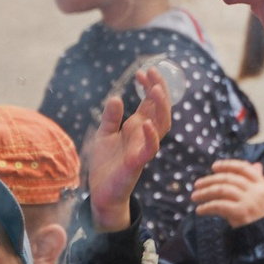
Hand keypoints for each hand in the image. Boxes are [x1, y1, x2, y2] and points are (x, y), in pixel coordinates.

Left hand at [85, 66, 172, 232]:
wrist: (101, 192)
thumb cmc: (105, 165)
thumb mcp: (104, 135)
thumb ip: (111, 117)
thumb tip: (116, 97)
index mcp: (137, 127)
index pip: (149, 103)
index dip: (149, 86)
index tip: (143, 72)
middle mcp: (144, 135)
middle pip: (160, 109)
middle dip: (159, 90)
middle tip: (152, 72)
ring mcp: (143, 148)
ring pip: (161, 126)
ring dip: (161, 108)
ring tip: (156, 89)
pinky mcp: (137, 162)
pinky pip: (150, 149)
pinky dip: (151, 136)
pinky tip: (146, 123)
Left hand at [190, 157, 263, 226]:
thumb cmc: (263, 217)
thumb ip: (258, 182)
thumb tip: (255, 164)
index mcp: (263, 184)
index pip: (244, 168)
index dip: (227, 165)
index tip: (214, 166)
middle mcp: (256, 191)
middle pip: (229, 179)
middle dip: (210, 180)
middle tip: (197, 184)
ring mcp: (249, 201)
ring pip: (221, 190)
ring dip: (205, 192)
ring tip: (194, 197)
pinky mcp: (240, 213)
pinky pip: (219, 205)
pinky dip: (207, 207)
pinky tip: (200, 210)